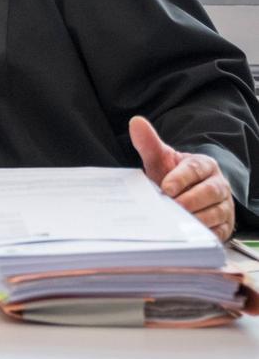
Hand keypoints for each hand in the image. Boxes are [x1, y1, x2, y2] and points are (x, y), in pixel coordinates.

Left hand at [130, 116, 234, 240]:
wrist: (185, 194)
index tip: (165, 187)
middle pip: (210, 192)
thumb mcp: (160, 160)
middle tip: (170, 207)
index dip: (181, 178)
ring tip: (175, 222)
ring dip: (195, 218)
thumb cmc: (172, 176)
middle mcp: (219, 185)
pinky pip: (217, 232)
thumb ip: (149, 144)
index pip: (196, 169)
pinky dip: (202, 234)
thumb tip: (135, 122)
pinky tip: (186, 236)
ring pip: (215, 213)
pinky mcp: (224, 226)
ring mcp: (223, 206)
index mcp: (205, 166)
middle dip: (189, 200)